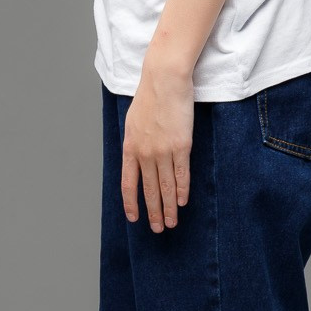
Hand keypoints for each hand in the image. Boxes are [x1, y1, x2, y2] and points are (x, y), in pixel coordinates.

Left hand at [122, 55, 193, 230]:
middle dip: (153, 212)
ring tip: (171, 223)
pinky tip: (181, 203)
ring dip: (168, 208)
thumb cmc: (150, 97)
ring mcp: (163, 151)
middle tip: (158, 229)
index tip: (134, 218)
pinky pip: (181, 175)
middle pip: (148, 190)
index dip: (131, 203)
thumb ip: (135, 142)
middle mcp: (144, 153)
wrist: (164, 80)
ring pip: (164, 187)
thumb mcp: (133, 122)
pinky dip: (181, 191)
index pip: (128, 184)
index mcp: (130, 148)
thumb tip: (137, 158)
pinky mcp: (181, 146)